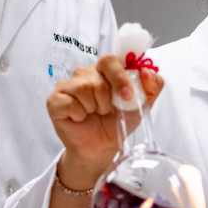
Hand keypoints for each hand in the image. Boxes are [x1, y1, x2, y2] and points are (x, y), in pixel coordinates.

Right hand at [48, 53, 164, 189]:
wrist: (102, 147)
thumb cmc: (118, 123)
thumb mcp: (142, 106)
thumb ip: (152, 87)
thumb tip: (148, 71)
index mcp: (106, 71)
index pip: (110, 60)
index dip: (120, 77)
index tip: (128, 96)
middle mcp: (85, 73)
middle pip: (98, 77)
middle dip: (108, 99)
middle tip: (108, 110)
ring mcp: (68, 85)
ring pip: (84, 88)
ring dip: (95, 107)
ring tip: (95, 114)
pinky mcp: (55, 99)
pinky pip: (69, 102)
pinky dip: (79, 114)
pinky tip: (80, 118)